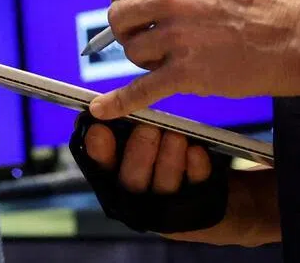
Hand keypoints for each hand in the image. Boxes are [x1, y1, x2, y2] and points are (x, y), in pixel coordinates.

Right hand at [83, 122, 278, 245]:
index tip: (100, 129)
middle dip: (138, 152)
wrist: (219, 200)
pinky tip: (197, 151)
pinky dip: (196, 168)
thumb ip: (122, 128)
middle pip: (131, 181)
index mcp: (118, 178)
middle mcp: (138, 198)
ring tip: (176, 135)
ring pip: (163, 187)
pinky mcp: (199, 213)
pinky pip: (197, 190)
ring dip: (168, 159)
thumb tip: (97, 104)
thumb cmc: (169, 161)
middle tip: (147, 127)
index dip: (99, 150)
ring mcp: (169, 209)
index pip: (100, 166)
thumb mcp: (143, 143)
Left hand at [90, 0, 299, 118]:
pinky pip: (143, 90)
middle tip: (144, 34)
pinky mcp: (189, 74)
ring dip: (143, 57)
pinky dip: (118, 102)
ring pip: (132, 50)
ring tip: (167, 57)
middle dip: (127, 27)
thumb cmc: (264, 4)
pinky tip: (101, 109)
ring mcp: (179, 37)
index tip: (129, 4)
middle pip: (119, 15)